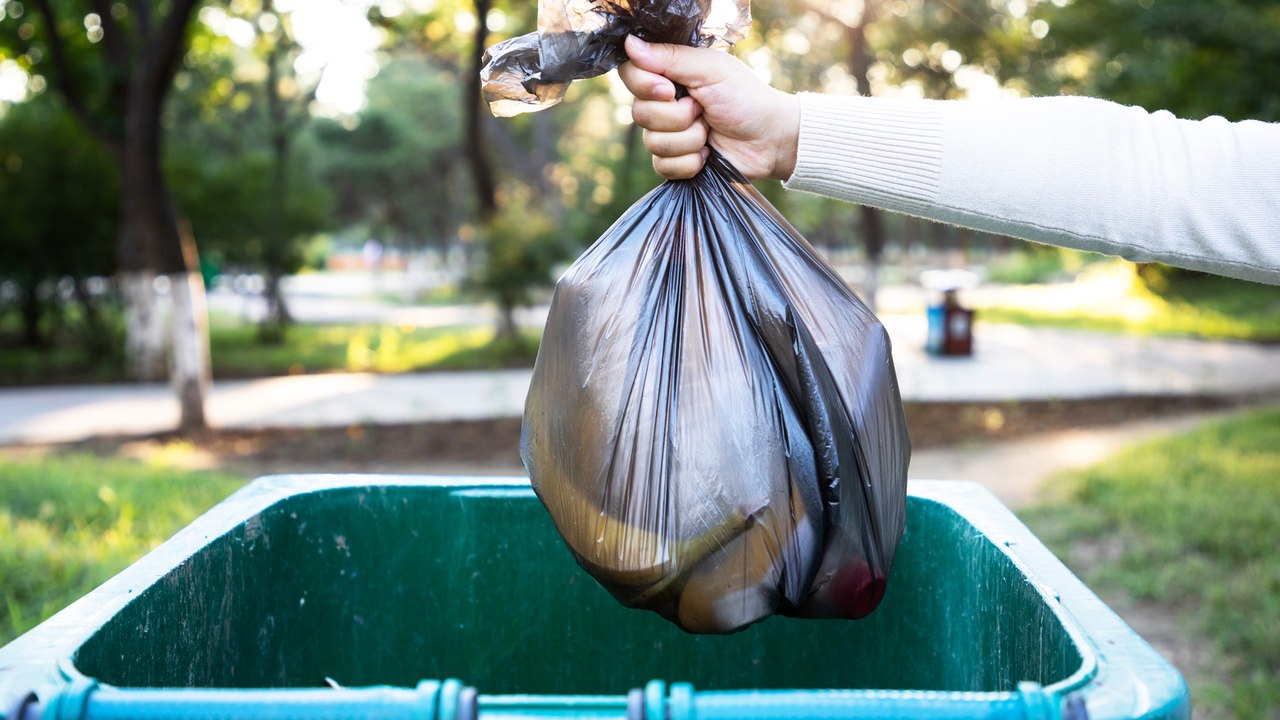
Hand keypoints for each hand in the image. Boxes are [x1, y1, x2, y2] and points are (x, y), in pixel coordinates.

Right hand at [619, 36, 799, 180]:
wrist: (769, 140)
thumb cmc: (745, 98)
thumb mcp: (710, 70)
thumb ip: (670, 57)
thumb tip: (629, 44)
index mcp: (669, 75)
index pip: (630, 74)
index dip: (645, 86)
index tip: (670, 89)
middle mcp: (663, 104)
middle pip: (639, 113)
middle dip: (677, 117)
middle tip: (703, 110)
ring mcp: (667, 134)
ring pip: (653, 143)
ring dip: (689, 139)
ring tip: (709, 131)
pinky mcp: (675, 162)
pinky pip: (663, 167)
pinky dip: (690, 162)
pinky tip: (708, 154)